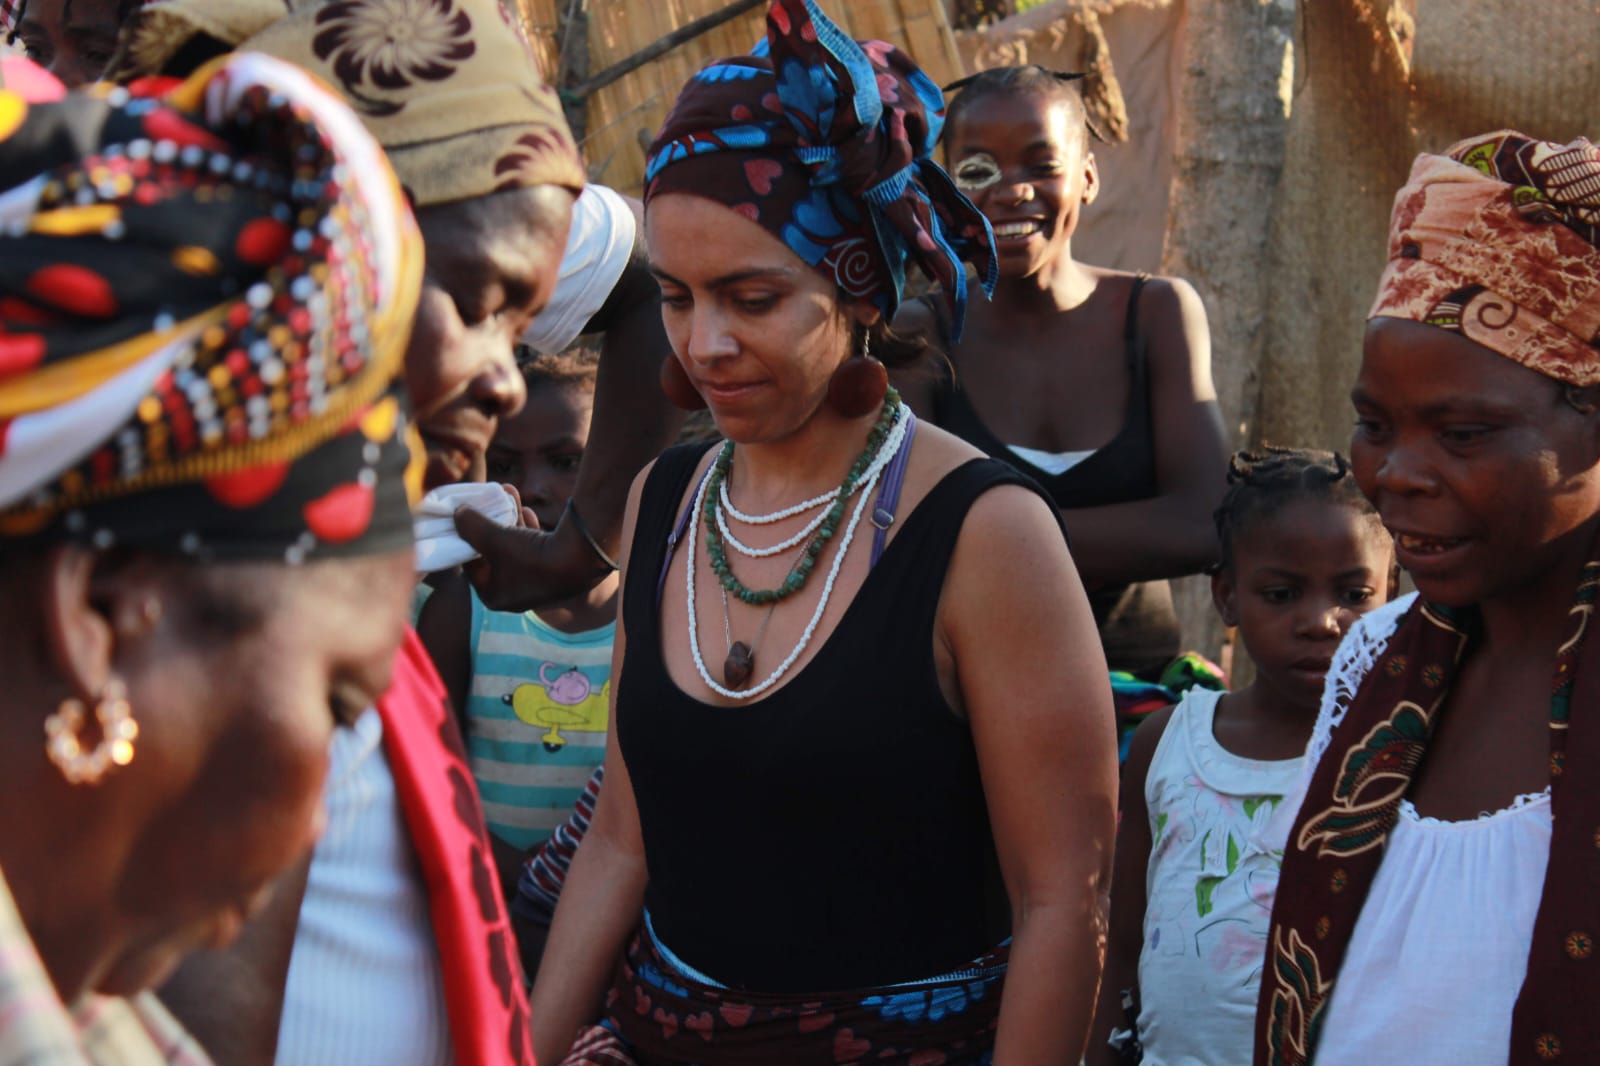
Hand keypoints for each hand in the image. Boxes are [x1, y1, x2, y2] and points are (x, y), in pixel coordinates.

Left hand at [456, 493, 611, 611]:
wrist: (580, 560)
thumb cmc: (529, 555)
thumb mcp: (490, 536)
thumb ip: (469, 525)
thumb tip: (457, 514)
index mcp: (494, 597)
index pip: (470, 565)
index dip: (465, 539)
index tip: (464, 518)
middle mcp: (514, 596)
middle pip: (493, 554)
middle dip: (489, 524)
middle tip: (486, 503)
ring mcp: (536, 585)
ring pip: (514, 547)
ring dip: (509, 520)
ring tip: (507, 494)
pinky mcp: (554, 572)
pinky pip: (534, 548)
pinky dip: (527, 529)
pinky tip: (526, 509)